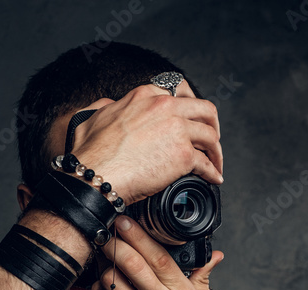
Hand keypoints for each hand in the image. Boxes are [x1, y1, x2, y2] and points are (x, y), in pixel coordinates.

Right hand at [65, 82, 223, 205]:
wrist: (96, 174)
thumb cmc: (92, 152)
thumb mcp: (95, 116)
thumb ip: (109, 107)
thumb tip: (111, 106)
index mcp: (145, 96)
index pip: (180, 93)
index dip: (191, 107)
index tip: (192, 119)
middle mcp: (165, 107)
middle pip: (204, 110)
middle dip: (212, 125)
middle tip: (212, 139)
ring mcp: (177, 130)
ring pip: (210, 136)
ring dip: (215, 151)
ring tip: (214, 163)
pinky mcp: (183, 155)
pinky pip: (207, 164)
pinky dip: (212, 172)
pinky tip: (213, 178)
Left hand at [89, 215, 224, 289]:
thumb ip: (204, 280)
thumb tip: (214, 257)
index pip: (160, 257)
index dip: (140, 235)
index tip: (127, 220)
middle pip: (132, 263)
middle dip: (115, 242)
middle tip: (106, 229)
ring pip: (112, 280)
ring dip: (104, 265)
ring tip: (103, 257)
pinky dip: (100, 289)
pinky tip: (103, 286)